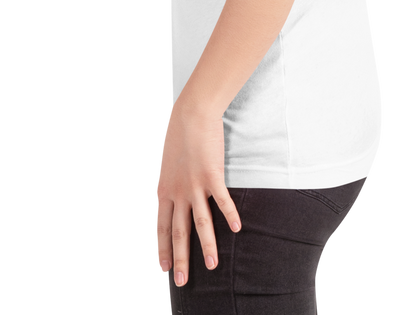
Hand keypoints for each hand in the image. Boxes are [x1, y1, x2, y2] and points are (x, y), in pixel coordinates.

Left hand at [154, 99, 241, 286]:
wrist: (190, 113)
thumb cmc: (176, 132)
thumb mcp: (164, 163)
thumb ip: (168, 182)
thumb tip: (169, 193)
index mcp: (162, 189)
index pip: (159, 227)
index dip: (161, 249)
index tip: (162, 268)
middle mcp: (177, 191)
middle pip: (177, 231)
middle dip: (180, 259)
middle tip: (181, 281)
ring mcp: (194, 185)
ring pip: (200, 222)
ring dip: (206, 246)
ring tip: (212, 265)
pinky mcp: (212, 175)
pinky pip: (222, 201)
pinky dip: (229, 215)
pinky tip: (236, 229)